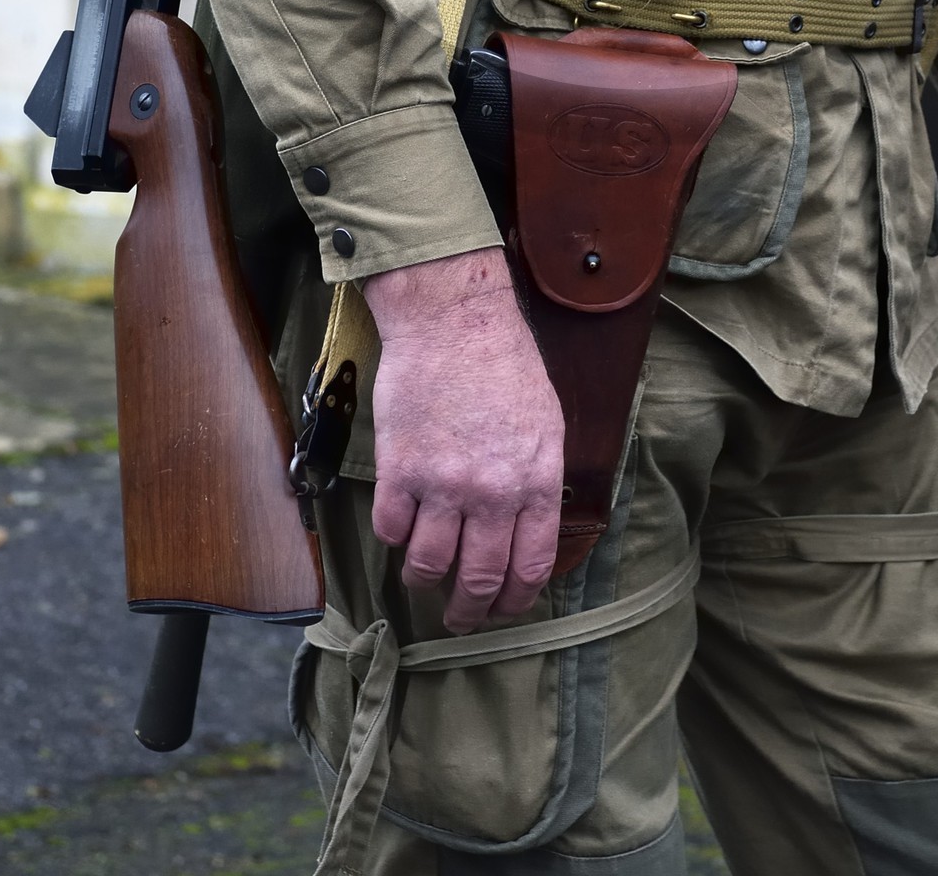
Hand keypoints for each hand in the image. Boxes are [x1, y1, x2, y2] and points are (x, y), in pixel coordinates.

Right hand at [363, 248, 564, 632]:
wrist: (454, 319)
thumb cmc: (504, 363)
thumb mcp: (546, 423)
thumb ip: (538, 480)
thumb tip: (528, 530)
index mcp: (536, 480)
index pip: (530, 567)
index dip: (515, 599)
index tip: (503, 609)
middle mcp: (492, 492)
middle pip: (478, 579)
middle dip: (469, 610)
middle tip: (460, 618)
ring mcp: (444, 483)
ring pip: (428, 564)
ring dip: (425, 579)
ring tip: (424, 576)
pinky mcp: (400, 469)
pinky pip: (391, 529)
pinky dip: (394, 536)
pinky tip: (401, 524)